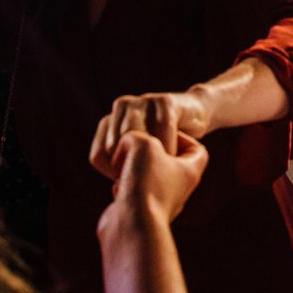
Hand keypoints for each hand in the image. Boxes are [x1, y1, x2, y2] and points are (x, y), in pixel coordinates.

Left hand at [90, 89, 211, 181]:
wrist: (194, 114)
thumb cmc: (165, 142)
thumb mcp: (139, 155)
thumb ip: (123, 167)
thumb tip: (117, 191)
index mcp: (109, 122)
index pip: (98, 156)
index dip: (114, 174)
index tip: (134, 181)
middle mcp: (122, 108)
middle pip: (115, 145)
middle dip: (132, 166)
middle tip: (148, 178)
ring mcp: (142, 101)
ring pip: (136, 134)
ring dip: (150, 156)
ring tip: (162, 169)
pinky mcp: (165, 100)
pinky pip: (163, 125)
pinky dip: (169, 144)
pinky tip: (174, 156)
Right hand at [97, 130, 209, 236]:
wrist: (132, 226)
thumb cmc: (146, 183)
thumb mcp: (143, 143)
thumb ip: (136, 135)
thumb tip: (126, 147)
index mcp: (189, 172)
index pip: (196, 149)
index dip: (181, 136)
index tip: (161, 133)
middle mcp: (177, 189)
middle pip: (168, 162)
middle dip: (149, 153)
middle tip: (136, 149)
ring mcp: (158, 202)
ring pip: (147, 177)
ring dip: (132, 169)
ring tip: (124, 169)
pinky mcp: (138, 212)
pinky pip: (131, 193)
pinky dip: (123, 188)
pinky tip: (119, 190)